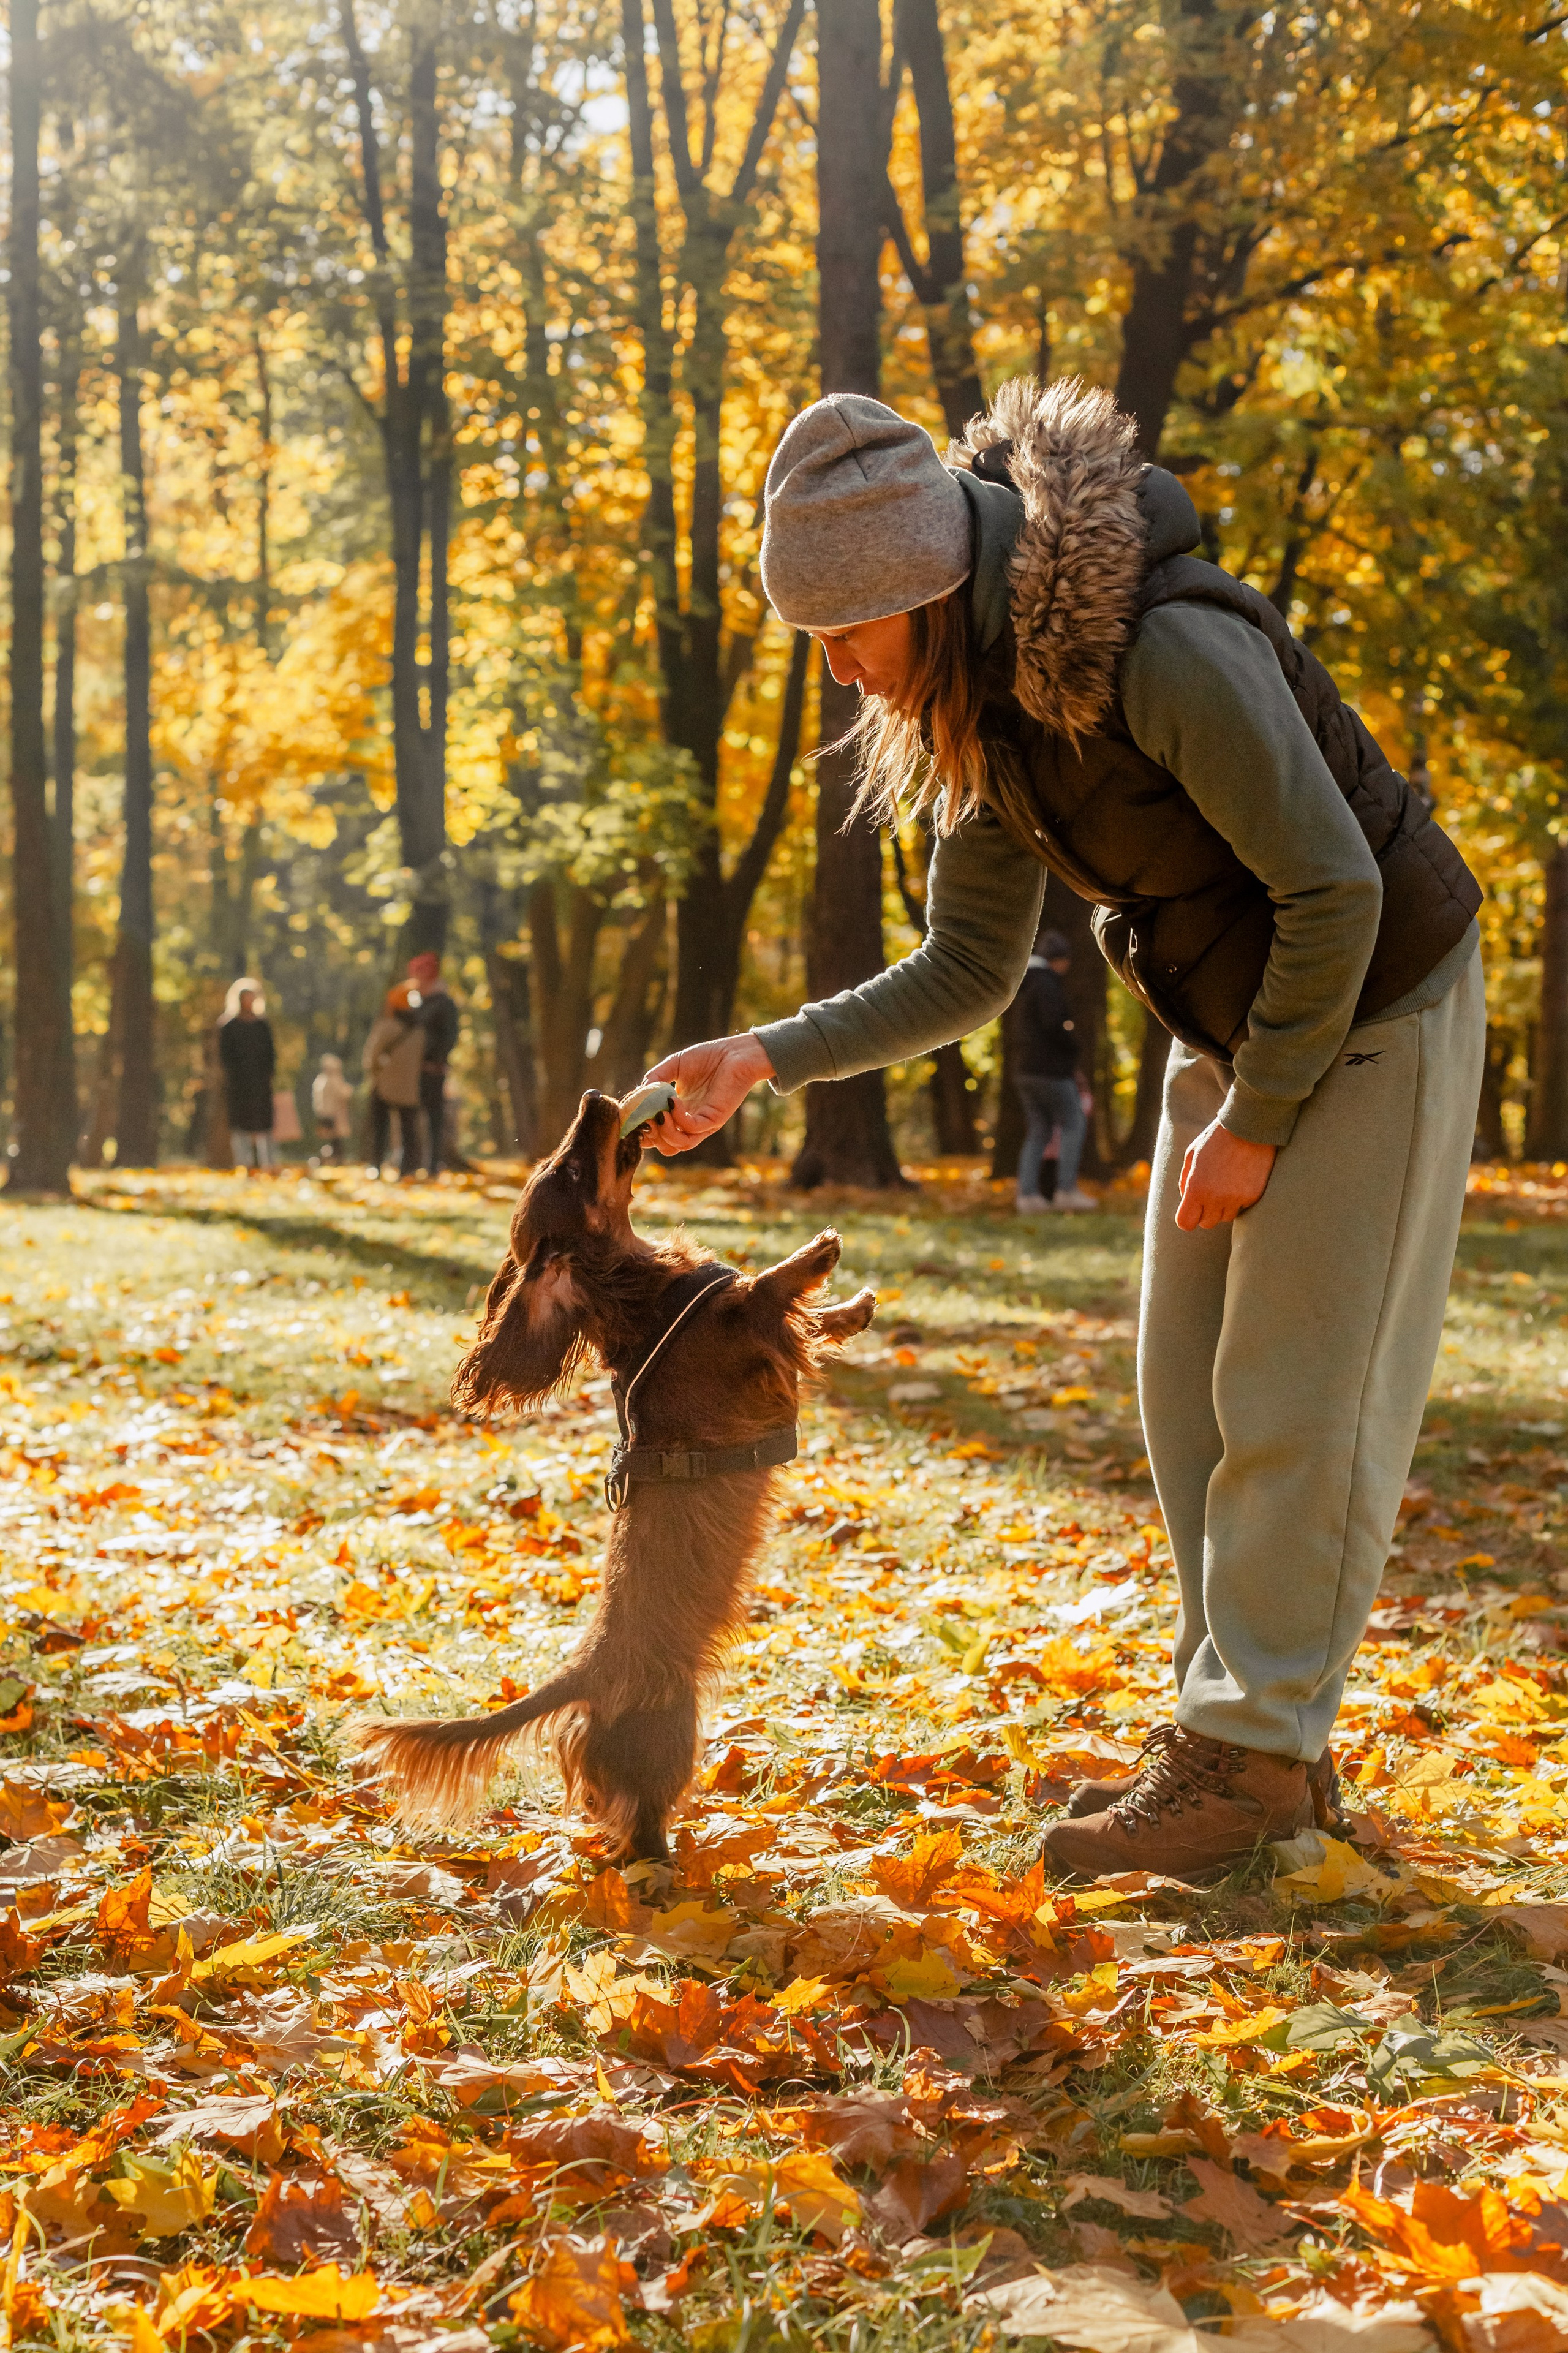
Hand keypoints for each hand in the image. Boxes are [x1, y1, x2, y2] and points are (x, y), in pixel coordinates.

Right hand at [641, 1034, 773, 1153]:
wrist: (735, 1052)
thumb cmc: (708, 1057)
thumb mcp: (673, 1066)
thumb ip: (654, 1078)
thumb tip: (638, 1094)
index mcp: (680, 1112)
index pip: (659, 1133)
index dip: (644, 1130)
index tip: (631, 1117)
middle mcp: (690, 1121)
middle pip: (666, 1146)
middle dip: (651, 1136)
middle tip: (645, 1117)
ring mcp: (703, 1123)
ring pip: (679, 1145)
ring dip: (664, 1133)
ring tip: (657, 1113)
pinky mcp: (714, 1119)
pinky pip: (692, 1128)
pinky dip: (678, 1118)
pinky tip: (673, 1100)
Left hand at [1176, 1120, 1276, 1231]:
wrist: (1249, 1128)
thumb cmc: (1216, 1139)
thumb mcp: (1192, 1155)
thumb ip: (1185, 1181)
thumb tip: (1186, 1201)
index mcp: (1196, 1188)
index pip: (1185, 1223)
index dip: (1187, 1218)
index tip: (1191, 1209)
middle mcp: (1216, 1198)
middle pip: (1206, 1223)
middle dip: (1205, 1211)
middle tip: (1210, 1192)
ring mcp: (1237, 1199)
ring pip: (1225, 1217)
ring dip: (1224, 1206)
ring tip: (1226, 1183)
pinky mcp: (1254, 1197)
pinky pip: (1243, 1208)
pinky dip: (1240, 1200)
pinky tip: (1241, 1180)